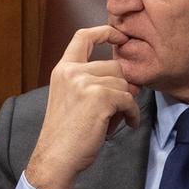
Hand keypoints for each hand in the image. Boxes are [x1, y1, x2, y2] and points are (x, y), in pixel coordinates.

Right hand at [25, 26, 140, 188]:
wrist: (56, 157)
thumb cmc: (66, 134)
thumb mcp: (72, 99)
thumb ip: (92, 83)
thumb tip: (131, 82)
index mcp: (63, 69)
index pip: (83, 37)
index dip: (105, 31)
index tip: (121, 36)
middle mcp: (72, 71)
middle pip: (114, 66)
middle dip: (122, 87)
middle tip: (117, 108)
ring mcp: (85, 83)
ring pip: (123, 84)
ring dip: (127, 103)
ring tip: (117, 119)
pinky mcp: (100, 97)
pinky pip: (129, 100)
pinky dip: (132, 114)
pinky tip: (127, 124)